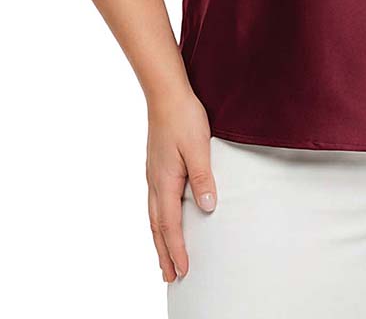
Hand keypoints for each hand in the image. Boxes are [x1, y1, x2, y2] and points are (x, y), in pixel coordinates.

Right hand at [145, 88, 217, 282]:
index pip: (170, 225)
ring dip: (159, 239)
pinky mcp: (156, 167)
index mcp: (165, 182)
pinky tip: (163, 220)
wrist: (166, 94)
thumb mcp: (198, 147)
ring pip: (154, 216)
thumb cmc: (183, 117)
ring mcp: (153, 175)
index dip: (177, 249)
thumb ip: (202, 177)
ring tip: (164, 258)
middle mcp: (155, 182)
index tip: (183, 270)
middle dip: (164, 253)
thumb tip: (206, 206)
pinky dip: (158, 221)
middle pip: (157, 227)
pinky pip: (155, 203)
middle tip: (170, 277)